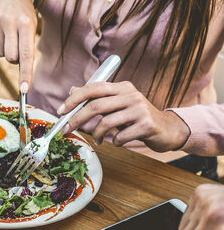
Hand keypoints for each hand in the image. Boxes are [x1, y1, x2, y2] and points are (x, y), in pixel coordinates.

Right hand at [0, 0, 36, 90]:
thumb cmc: (25, 16)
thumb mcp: (31, 28)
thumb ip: (27, 49)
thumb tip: (22, 81)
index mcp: (27, 24)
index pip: (26, 55)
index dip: (25, 74)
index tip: (24, 90)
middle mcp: (11, 22)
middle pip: (11, 57)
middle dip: (14, 57)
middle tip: (17, 43)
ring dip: (4, 48)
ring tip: (8, 33)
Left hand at [57, 81, 189, 151]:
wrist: (168, 130)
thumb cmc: (137, 118)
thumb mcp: (117, 105)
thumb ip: (97, 99)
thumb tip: (72, 91)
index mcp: (122, 87)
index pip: (93, 88)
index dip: (74, 99)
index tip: (61, 111)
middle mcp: (131, 94)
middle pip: (96, 106)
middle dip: (77, 119)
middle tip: (67, 130)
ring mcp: (140, 109)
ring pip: (106, 122)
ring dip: (96, 134)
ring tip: (97, 139)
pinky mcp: (147, 125)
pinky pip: (120, 136)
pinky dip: (114, 142)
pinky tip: (118, 141)